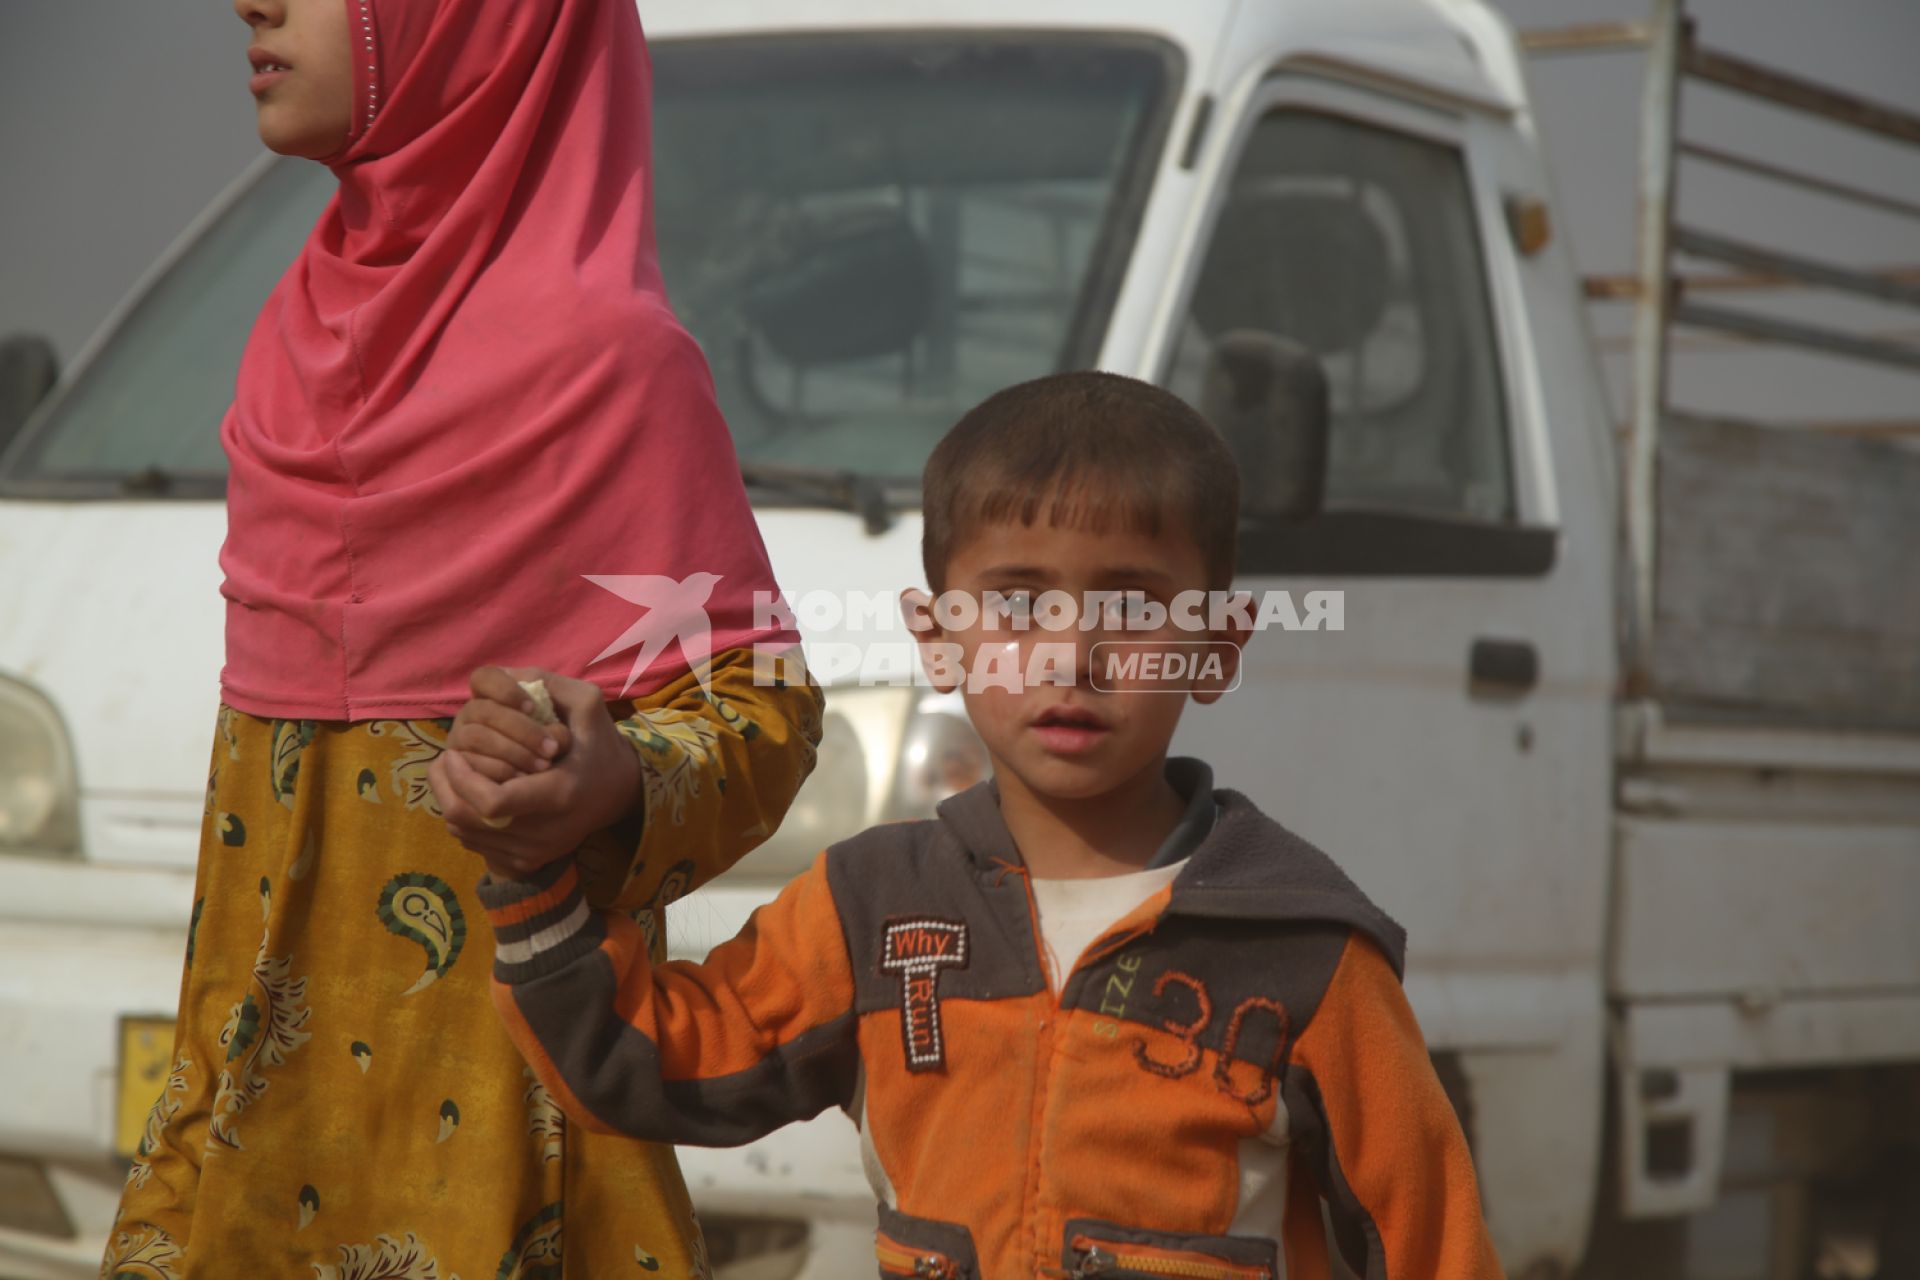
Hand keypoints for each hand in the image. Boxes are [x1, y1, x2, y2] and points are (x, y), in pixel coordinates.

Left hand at [428, 671, 641, 878]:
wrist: (621, 794)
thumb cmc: (600, 744)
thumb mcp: (586, 703)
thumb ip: (545, 683)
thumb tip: (502, 677)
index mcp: (559, 792)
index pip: (491, 801)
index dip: (462, 778)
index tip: (454, 753)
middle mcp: (545, 831)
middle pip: (467, 819)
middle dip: (446, 788)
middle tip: (447, 761)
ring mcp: (534, 851)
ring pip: (464, 833)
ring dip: (451, 800)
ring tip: (456, 774)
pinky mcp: (527, 862)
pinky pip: (475, 843)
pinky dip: (466, 818)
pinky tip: (474, 795)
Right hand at [444, 665, 573, 783]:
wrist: (592, 785)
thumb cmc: (586, 741)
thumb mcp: (581, 707)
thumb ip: (554, 686)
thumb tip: (525, 685)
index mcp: (500, 697)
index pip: (484, 678)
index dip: (503, 689)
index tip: (533, 708)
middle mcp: (476, 720)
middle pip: (478, 710)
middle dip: (518, 729)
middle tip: (552, 750)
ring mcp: (465, 747)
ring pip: (472, 738)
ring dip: (511, 752)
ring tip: (544, 768)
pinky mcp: (462, 776)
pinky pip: (466, 770)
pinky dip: (496, 773)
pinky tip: (523, 782)